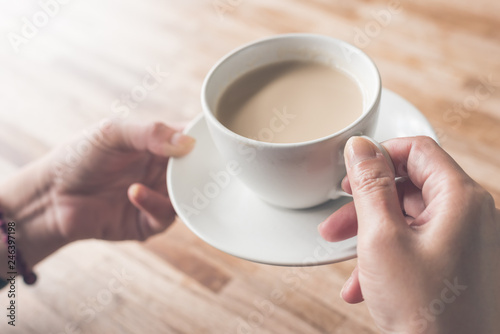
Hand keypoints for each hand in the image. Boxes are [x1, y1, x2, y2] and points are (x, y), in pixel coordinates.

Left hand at [0, 120, 193, 272]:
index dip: (206, 138)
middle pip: (196, 170)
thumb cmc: (77, 158)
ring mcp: (156, 197)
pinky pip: (165, 217)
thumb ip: (150, 134)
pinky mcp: (147, 223)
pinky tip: (134, 193)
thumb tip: (189, 143)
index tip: (220, 138)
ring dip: (182, 190)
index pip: (190, 139)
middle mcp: (161, 172)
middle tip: (208, 165)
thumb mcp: (112, 134)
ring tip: (168, 181)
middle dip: (203, 168)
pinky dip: (155, 205)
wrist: (50, 197)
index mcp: (157, 146)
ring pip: (187, 197)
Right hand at [318, 136, 499, 332]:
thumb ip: (370, 186)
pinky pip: (416, 244)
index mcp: (460, 198)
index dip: (378, 156)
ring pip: (408, 218)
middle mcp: (469, 215)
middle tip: (337, 217)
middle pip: (409, 186)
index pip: (417, 150)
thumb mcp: (382, 238)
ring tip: (341, 255)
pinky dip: (386, 255)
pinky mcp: (456, 263)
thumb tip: (360, 148)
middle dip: (366, 202)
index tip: (350, 172)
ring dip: (370, 232)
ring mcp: (465, 241)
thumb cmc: (425, 311)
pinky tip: (361, 283)